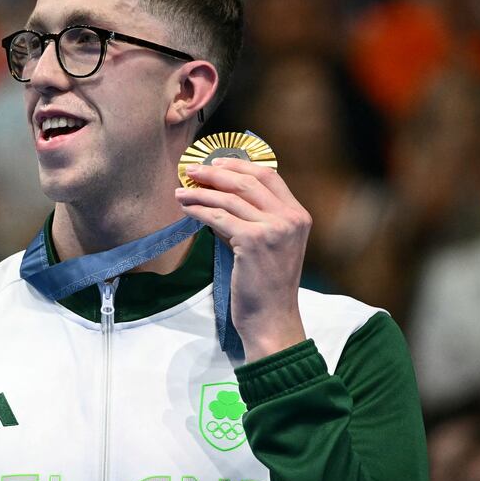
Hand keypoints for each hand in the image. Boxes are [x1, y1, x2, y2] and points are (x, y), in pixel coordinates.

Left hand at [175, 158, 310, 361]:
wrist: (271, 318)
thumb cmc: (265, 285)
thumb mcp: (268, 245)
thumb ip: (253, 219)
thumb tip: (218, 196)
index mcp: (298, 215)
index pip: (269, 176)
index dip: (239, 165)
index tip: (216, 162)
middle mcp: (290, 218)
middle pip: (248, 181)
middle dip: (216, 172)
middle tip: (192, 169)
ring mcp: (274, 229)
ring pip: (230, 199)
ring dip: (201, 192)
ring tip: (181, 191)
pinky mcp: (254, 241)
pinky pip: (219, 217)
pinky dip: (199, 210)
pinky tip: (186, 209)